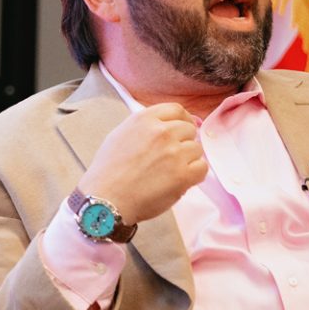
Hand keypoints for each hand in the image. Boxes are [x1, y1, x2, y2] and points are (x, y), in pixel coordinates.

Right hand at [78, 103, 208, 224]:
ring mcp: (174, 153)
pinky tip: (180, 180)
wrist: (106, 199)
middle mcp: (161, 132)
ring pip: (197, 149)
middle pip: (189, 129)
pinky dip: (194, 174)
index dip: (182, 120)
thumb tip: (166, 125)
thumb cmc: (108, 171)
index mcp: (144, 119)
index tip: (181, 130)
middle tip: (172, 157)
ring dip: (188, 159)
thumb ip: (144, 126)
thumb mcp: (120, 135)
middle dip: (183, 142)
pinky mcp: (183, 175)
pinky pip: (202, 168)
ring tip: (170, 172)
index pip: (176, 109)